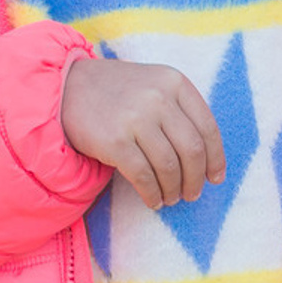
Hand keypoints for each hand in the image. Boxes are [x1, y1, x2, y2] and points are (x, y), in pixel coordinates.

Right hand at [59, 54, 225, 210]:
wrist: (66, 87)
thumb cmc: (118, 93)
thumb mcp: (154, 86)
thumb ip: (181, 112)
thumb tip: (208, 160)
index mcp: (174, 82)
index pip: (207, 128)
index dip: (215, 159)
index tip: (215, 178)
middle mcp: (158, 98)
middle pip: (192, 151)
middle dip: (195, 179)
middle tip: (192, 194)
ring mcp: (136, 118)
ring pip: (169, 167)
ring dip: (174, 189)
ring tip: (171, 197)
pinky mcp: (115, 141)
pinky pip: (144, 177)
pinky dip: (152, 194)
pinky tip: (153, 200)